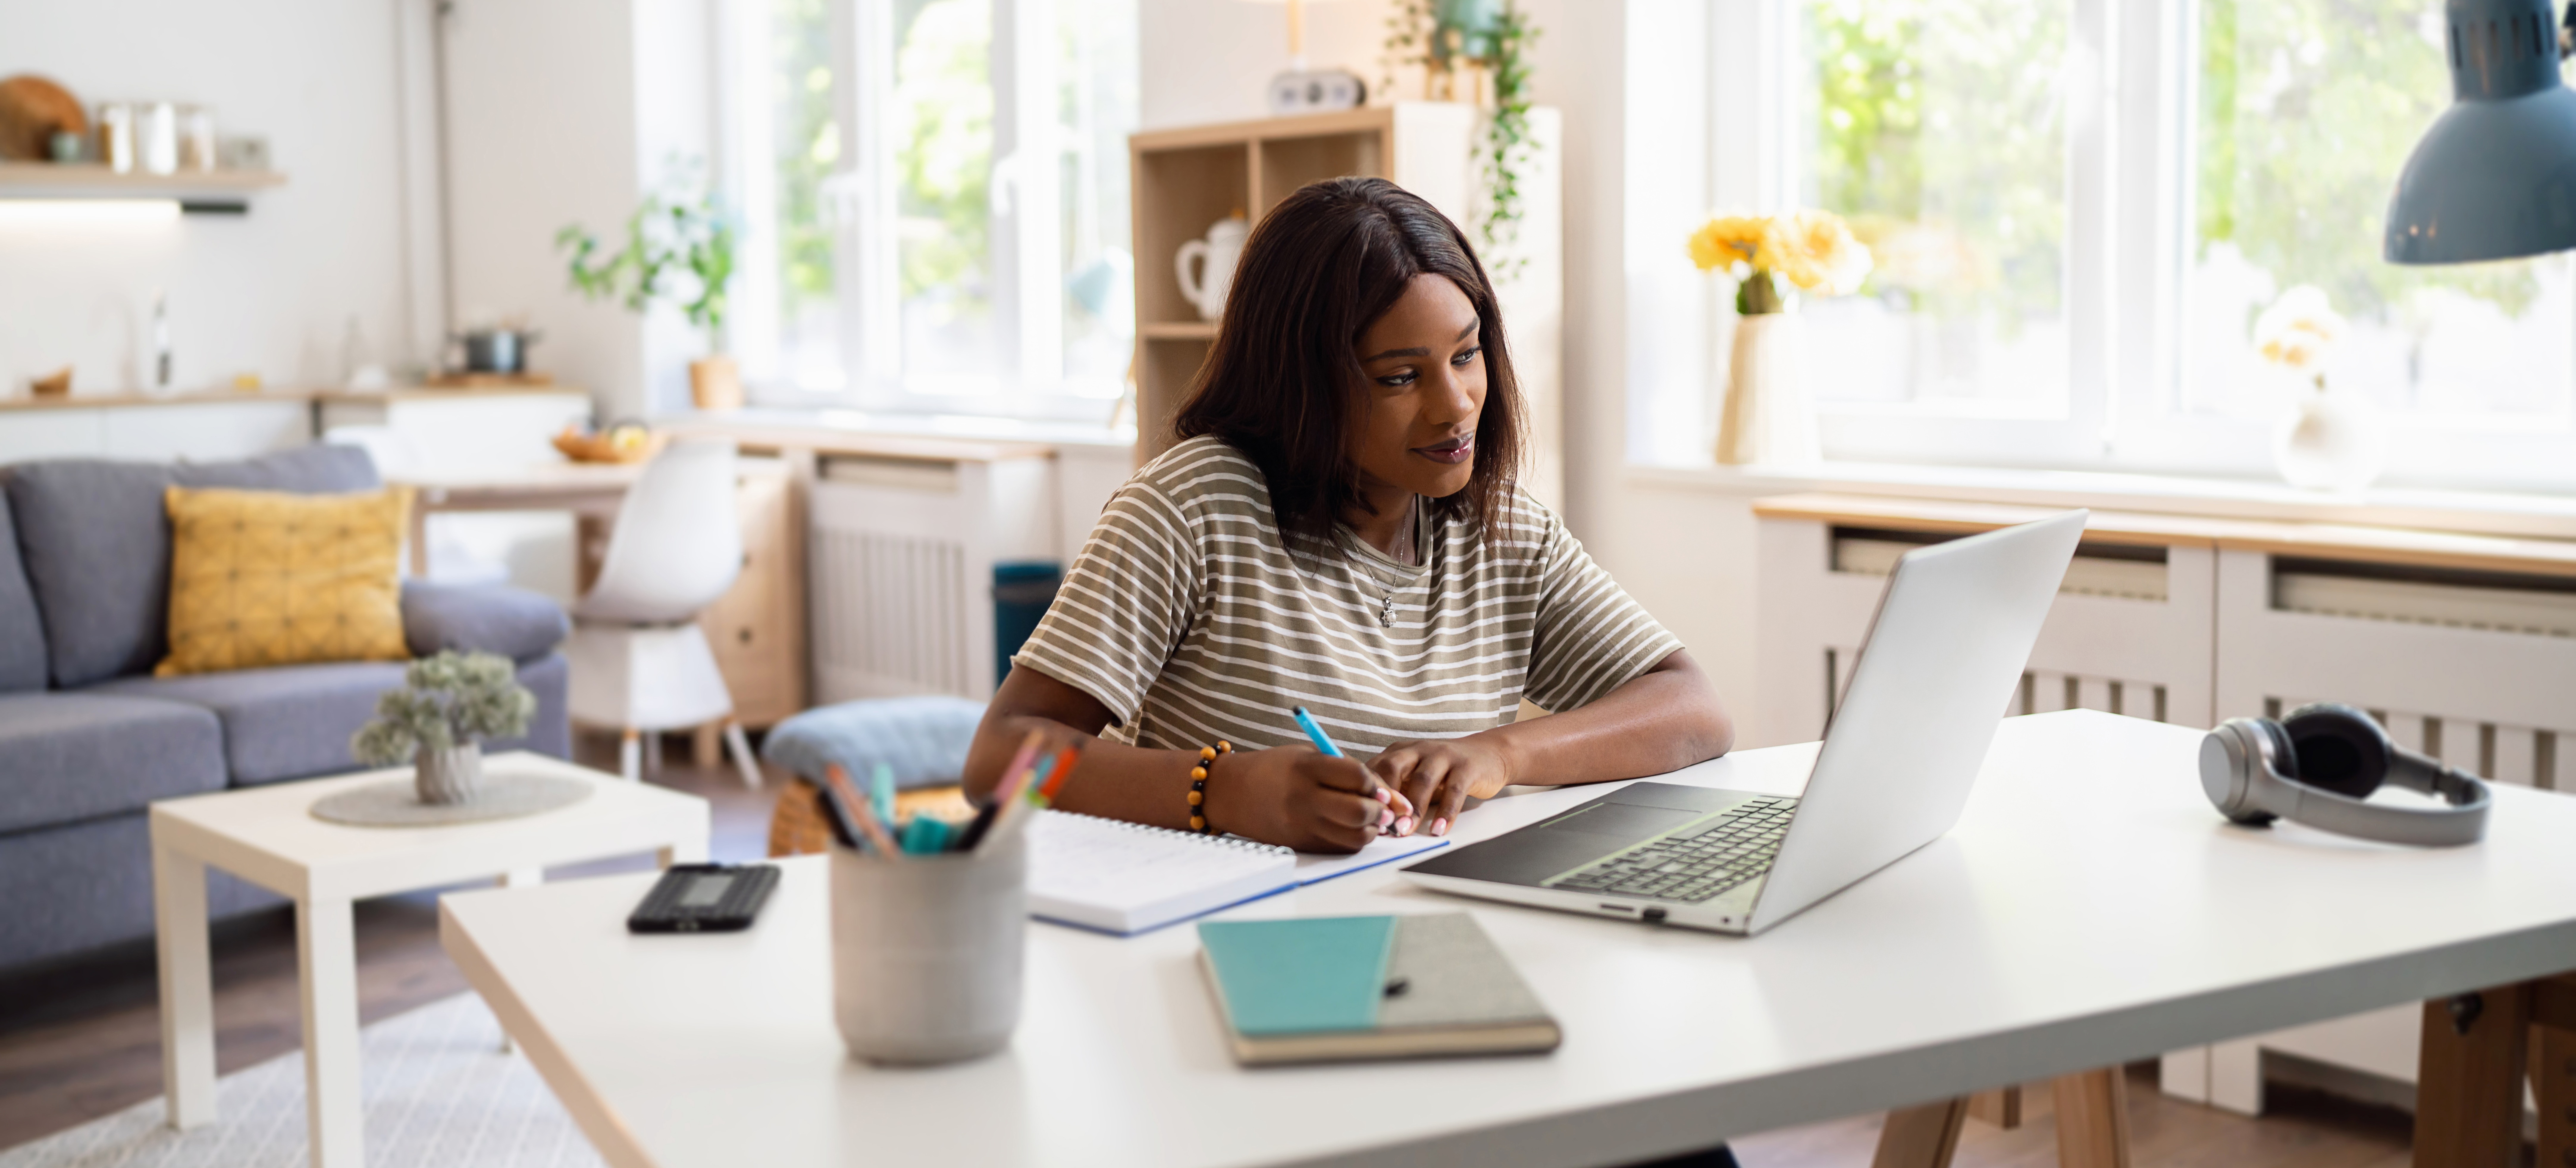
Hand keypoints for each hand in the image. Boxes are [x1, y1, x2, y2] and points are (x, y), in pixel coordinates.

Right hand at [1217, 746, 1403, 852]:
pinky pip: (1342, 848)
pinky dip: (1354, 839)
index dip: (1374, 782)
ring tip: (1367, 818)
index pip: (1356, 775)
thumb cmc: (1275, 769)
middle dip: (1379, 809)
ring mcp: (1303, 826)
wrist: (1231, 793)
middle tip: (1379, 806)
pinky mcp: (1303, 845)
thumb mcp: (1307, 757)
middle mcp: (1304, 800)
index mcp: (1306, 769)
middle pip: (1359, 811)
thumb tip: (1391, 797)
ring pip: (1356, 836)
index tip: (1373, 785)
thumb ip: (1347, 771)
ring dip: (1371, 828)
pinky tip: (1348, 827)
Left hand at [1371, 736, 1516, 836]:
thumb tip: (1367, 818)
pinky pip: (1454, 789)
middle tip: (1380, 824)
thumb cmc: (1443, 771)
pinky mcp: (1467, 766)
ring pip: (1423, 780)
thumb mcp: (1413, 775)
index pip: (1375, 769)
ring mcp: (1444, 755)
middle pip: (1393, 767)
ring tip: (1404, 831)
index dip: (1366, 793)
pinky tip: (1439, 830)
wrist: (1487, 754)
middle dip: (1385, 797)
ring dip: (1413, 808)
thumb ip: (1393, 790)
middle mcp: (1419, 749)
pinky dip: (1446, 812)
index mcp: (1400, 752)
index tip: (1361, 818)